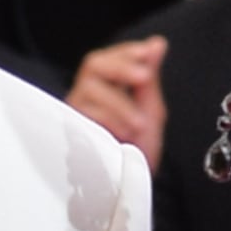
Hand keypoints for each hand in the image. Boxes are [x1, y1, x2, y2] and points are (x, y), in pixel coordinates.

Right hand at [66, 32, 166, 166]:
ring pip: (89, 87)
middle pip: (93, 64)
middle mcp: (87, 97)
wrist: (131, 187)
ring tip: (139, 124)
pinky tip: (123, 134)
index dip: (126, 52)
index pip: (108, 59)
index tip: (148, 53)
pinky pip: (85, 114)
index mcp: (105, 89)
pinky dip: (109, 119)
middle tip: (143, 77)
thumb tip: (158, 43)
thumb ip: (150, 79)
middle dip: (120, 66)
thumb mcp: (150, 111)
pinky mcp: (72, 131)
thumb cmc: (139, 152)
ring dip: (119, 102)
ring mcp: (77, 113)